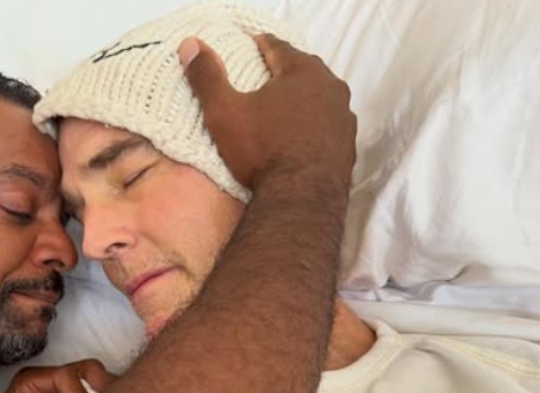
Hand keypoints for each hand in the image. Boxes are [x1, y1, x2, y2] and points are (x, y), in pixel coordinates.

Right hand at [179, 34, 356, 191]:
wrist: (301, 199)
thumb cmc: (262, 151)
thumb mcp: (224, 112)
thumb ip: (208, 78)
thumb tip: (190, 47)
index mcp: (301, 71)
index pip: (278, 47)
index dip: (261, 46)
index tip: (251, 46)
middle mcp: (330, 87)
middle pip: (304, 70)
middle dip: (285, 71)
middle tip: (266, 76)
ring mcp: (344, 117)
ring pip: (320, 98)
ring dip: (303, 100)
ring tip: (283, 110)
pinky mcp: (348, 145)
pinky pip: (328, 127)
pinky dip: (315, 127)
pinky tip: (300, 138)